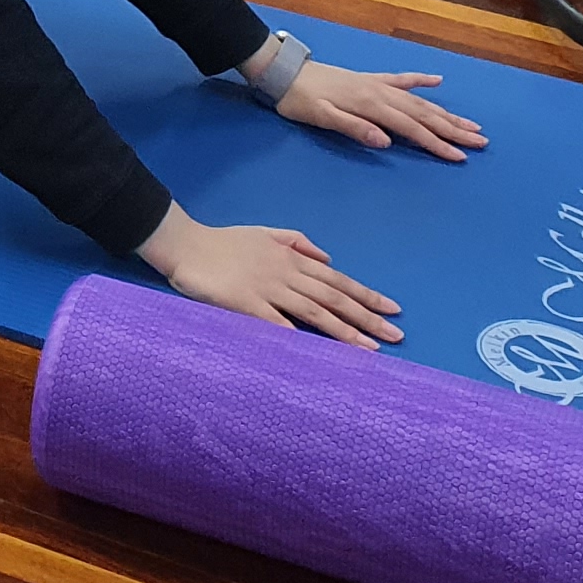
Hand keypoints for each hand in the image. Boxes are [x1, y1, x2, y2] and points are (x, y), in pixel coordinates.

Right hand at [140, 209, 402, 347]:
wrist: (185, 245)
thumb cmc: (225, 242)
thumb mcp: (266, 233)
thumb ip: (297, 242)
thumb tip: (328, 258)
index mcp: (292, 259)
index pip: (338, 280)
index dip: (366, 295)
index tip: (393, 309)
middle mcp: (286, 274)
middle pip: (334, 298)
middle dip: (367, 317)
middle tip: (397, 335)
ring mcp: (267, 289)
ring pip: (314, 311)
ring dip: (344, 330)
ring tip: (370, 348)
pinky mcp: (245, 303)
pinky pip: (276, 321)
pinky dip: (297, 334)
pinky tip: (318, 349)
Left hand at [276, 62, 485, 161]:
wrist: (284, 72)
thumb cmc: (299, 101)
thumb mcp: (321, 117)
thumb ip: (354, 128)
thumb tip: (386, 142)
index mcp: (371, 105)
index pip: (412, 128)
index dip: (437, 143)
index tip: (460, 156)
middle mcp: (380, 92)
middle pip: (424, 114)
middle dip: (453, 129)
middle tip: (481, 141)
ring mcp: (377, 84)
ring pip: (419, 100)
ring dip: (446, 112)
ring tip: (471, 123)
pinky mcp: (370, 79)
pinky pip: (402, 79)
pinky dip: (421, 81)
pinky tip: (438, 81)